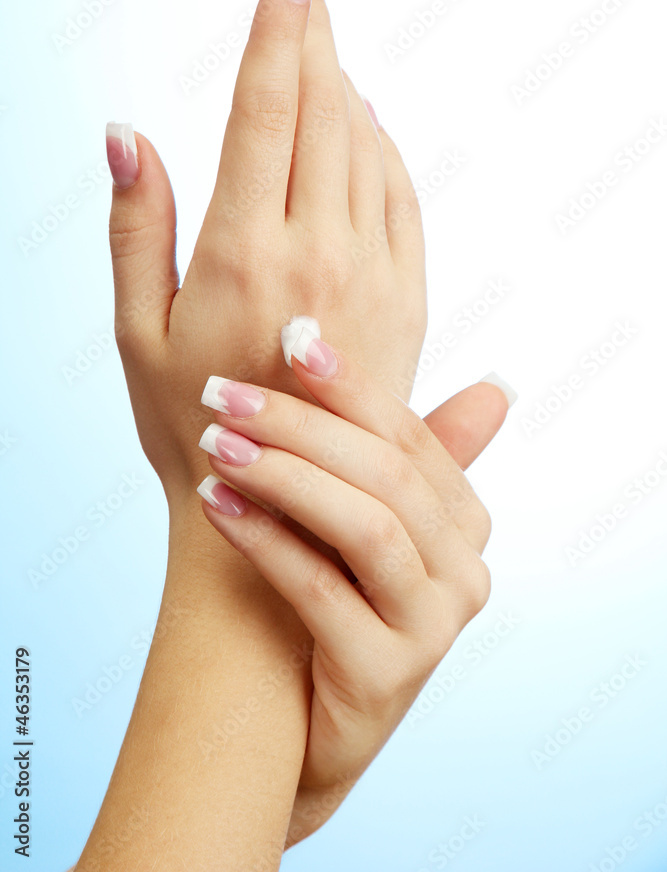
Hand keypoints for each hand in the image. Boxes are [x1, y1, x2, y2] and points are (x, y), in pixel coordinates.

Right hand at [107, 0, 426, 508]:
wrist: (288, 506)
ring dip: (347, 87)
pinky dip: (383, 149)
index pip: (266, 110)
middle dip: (314, 40)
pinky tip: (365, 125)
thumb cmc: (192, 424)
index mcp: (245, 252)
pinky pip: (402, 198)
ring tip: (327, 43)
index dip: (278, 32)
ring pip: (366, 147)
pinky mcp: (407, 299)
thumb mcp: (138, 330)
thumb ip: (137, 226)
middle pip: (323, 112)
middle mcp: (318, 253)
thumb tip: (127, 133)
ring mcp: (373, 276)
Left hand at [197, 327, 512, 844]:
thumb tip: (491, 385)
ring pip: (365, 525)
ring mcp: (434, 627)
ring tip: (215, 441)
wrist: (295, 725)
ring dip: (283, 473)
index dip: (350, 384)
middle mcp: (465, 571)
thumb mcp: (355, 521)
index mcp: (465, 522)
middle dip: (301, 423)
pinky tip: (214, 503)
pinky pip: (321, 590)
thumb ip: (400, 454)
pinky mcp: (389, 674)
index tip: (291, 334)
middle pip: (387, 473)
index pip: (408, 434)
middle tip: (224, 391)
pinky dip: (266, 539)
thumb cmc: (326, 603)